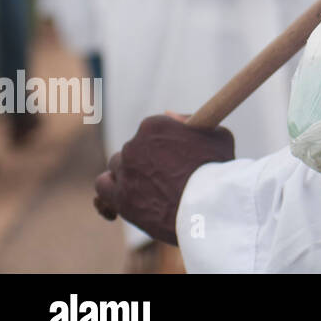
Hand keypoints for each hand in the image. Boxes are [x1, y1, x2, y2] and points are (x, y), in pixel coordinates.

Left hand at [93, 114, 234, 245]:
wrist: (207, 206)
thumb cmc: (217, 169)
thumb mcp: (216, 135)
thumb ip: (192, 121)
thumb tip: (171, 115)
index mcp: (155, 125)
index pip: (151, 128)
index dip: (162, 141)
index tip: (171, 151)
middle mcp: (134, 144)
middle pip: (134, 147)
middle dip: (147, 158)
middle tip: (165, 172)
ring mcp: (124, 170)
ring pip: (117, 165)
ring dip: (129, 172)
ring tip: (148, 185)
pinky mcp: (119, 195)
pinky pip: (103, 185)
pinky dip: (112, 187)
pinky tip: (125, 193)